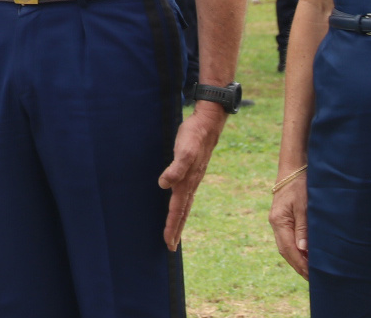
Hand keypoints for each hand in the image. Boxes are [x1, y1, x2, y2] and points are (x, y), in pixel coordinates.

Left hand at [158, 103, 226, 249]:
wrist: (207, 123)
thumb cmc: (193, 136)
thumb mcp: (183, 151)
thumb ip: (175, 168)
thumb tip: (163, 185)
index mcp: (187, 182)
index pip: (177, 209)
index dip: (172, 225)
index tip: (168, 242)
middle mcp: (190, 183)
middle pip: (182, 211)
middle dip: (176, 229)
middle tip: (170, 246)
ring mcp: (192, 178)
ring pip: (184, 204)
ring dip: (178, 219)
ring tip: (174, 233)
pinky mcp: (192, 171)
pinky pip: (185, 194)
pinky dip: (181, 205)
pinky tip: (178, 205)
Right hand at [269, 169, 308, 277]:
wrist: (293, 168)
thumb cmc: (300, 184)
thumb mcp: (304, 205)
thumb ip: (303, 227)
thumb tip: (303, 249)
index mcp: (278, 221)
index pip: (288, 249)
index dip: (300, 263)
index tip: (311, 275)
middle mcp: (276, 223)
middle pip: (285, 251)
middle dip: (298, 265)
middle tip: (312, 278)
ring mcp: (278, 221)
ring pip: (286, 246)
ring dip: (297, 259)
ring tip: (310, 271)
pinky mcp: (283, 218)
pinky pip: (288, 239)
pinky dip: (296, 250)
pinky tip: (306, 254)